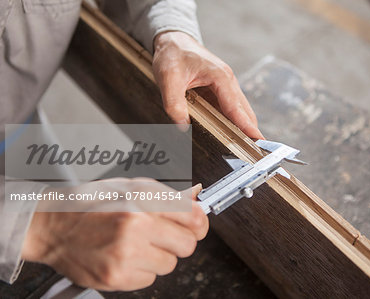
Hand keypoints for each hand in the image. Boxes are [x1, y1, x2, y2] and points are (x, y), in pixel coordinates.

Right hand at [21, 179, 207, 290]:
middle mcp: (135, 228)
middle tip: (162, 234)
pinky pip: (149, 280)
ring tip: (136, 244)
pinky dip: (142, 270)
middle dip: (179, 240)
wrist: (52, 227)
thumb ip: (166, 197)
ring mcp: (125, 256)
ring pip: (169, 264)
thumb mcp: (130, 187)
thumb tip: (196, 204)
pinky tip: (125, 256)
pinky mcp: (116, 278)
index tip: (196, 224)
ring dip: (158, 256)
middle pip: (187, 245)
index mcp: (140, 201)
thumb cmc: (89, 204)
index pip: (193, 217)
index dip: (198, 222)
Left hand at [153, 31, 263, 138]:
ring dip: (244, 127)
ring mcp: (227, 86)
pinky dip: (235, 122)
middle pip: (244, 111)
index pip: (236, 107)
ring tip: (249, 148)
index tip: (259, 140)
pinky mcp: (221, 90)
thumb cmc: (173, 54)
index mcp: (220, 77)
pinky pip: (232, 108)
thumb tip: (182, 126)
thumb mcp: (168, 77)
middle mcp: (228, 81)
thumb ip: (174, 103)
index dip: (247, 126)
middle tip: (255, 153)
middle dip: (250, 131)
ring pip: (240, 111)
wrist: (173, 40)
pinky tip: (234, 134)